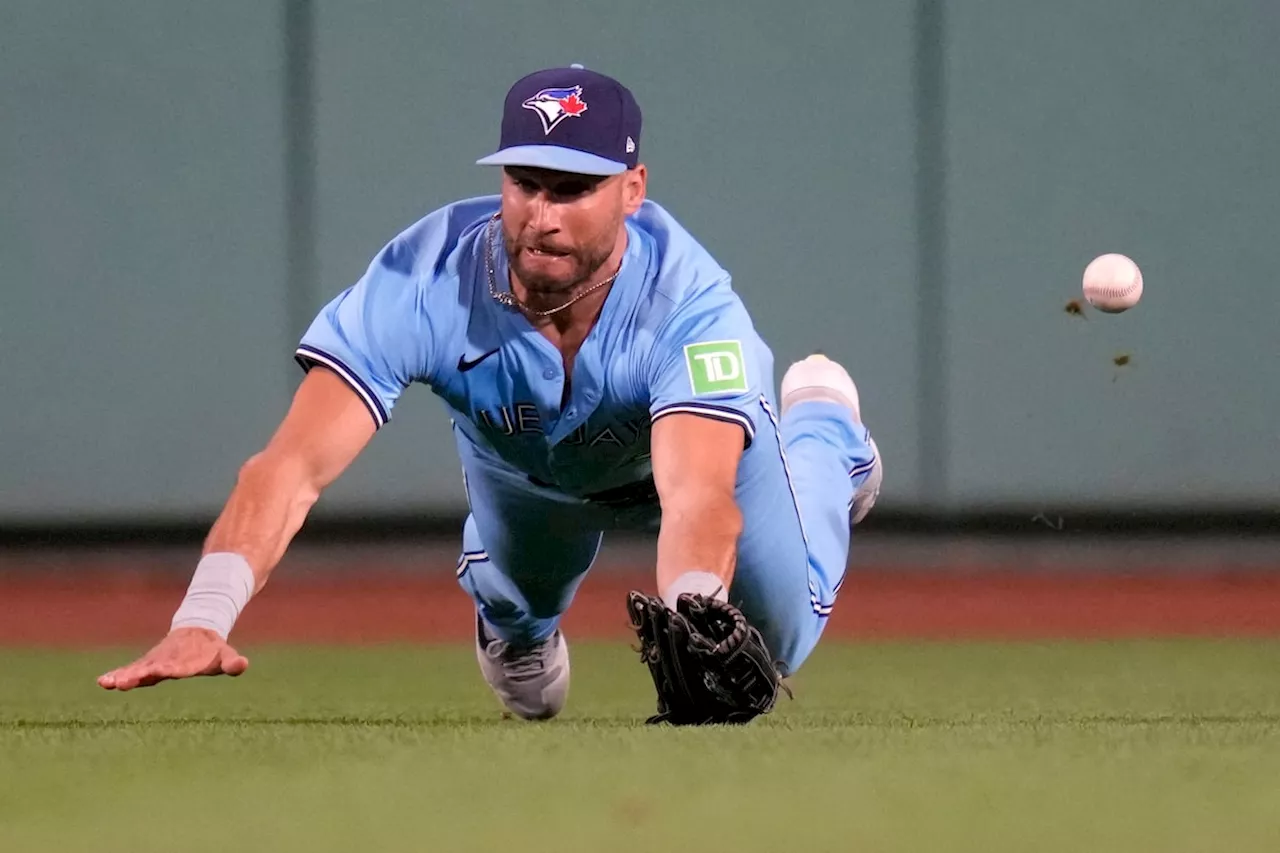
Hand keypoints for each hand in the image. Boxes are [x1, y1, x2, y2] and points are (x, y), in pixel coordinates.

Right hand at [97, 627, 248, 690]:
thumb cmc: (213, 650)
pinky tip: (103, 682)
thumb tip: (243, 665)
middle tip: (123, 682)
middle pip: (151, 669)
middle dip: (138, 675)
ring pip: (137, 669)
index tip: (161, 671)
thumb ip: (232, 662)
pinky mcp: (147, 665)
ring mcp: (154, 662)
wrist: (198, 632)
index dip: (169, 668)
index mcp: (185, 660)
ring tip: (106, 683)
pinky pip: (130, 671)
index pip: (176, 666)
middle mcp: (166, 661)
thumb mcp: (225, 655)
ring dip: (123, 676)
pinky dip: (118, 675)